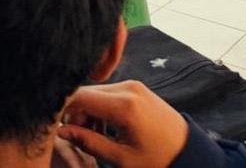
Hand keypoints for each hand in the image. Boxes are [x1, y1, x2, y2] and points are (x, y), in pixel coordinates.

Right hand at [57, 82, 188, 167]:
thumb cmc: (157, 160)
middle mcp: (128, 88)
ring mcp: (133, 85)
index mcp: (125, 106)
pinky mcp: (136, 87)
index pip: (79, 96)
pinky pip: (108, 92)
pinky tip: (106, 126)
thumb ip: (89, 142)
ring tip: (95, 134)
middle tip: (79, 136)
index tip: (57, 126)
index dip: (62, 110)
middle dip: (75, 113)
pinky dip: (100, 107)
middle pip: (85, 92)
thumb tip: (61, 131)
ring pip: (95, 92)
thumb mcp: (121, 158)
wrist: (188, 151)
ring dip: (88, 111)